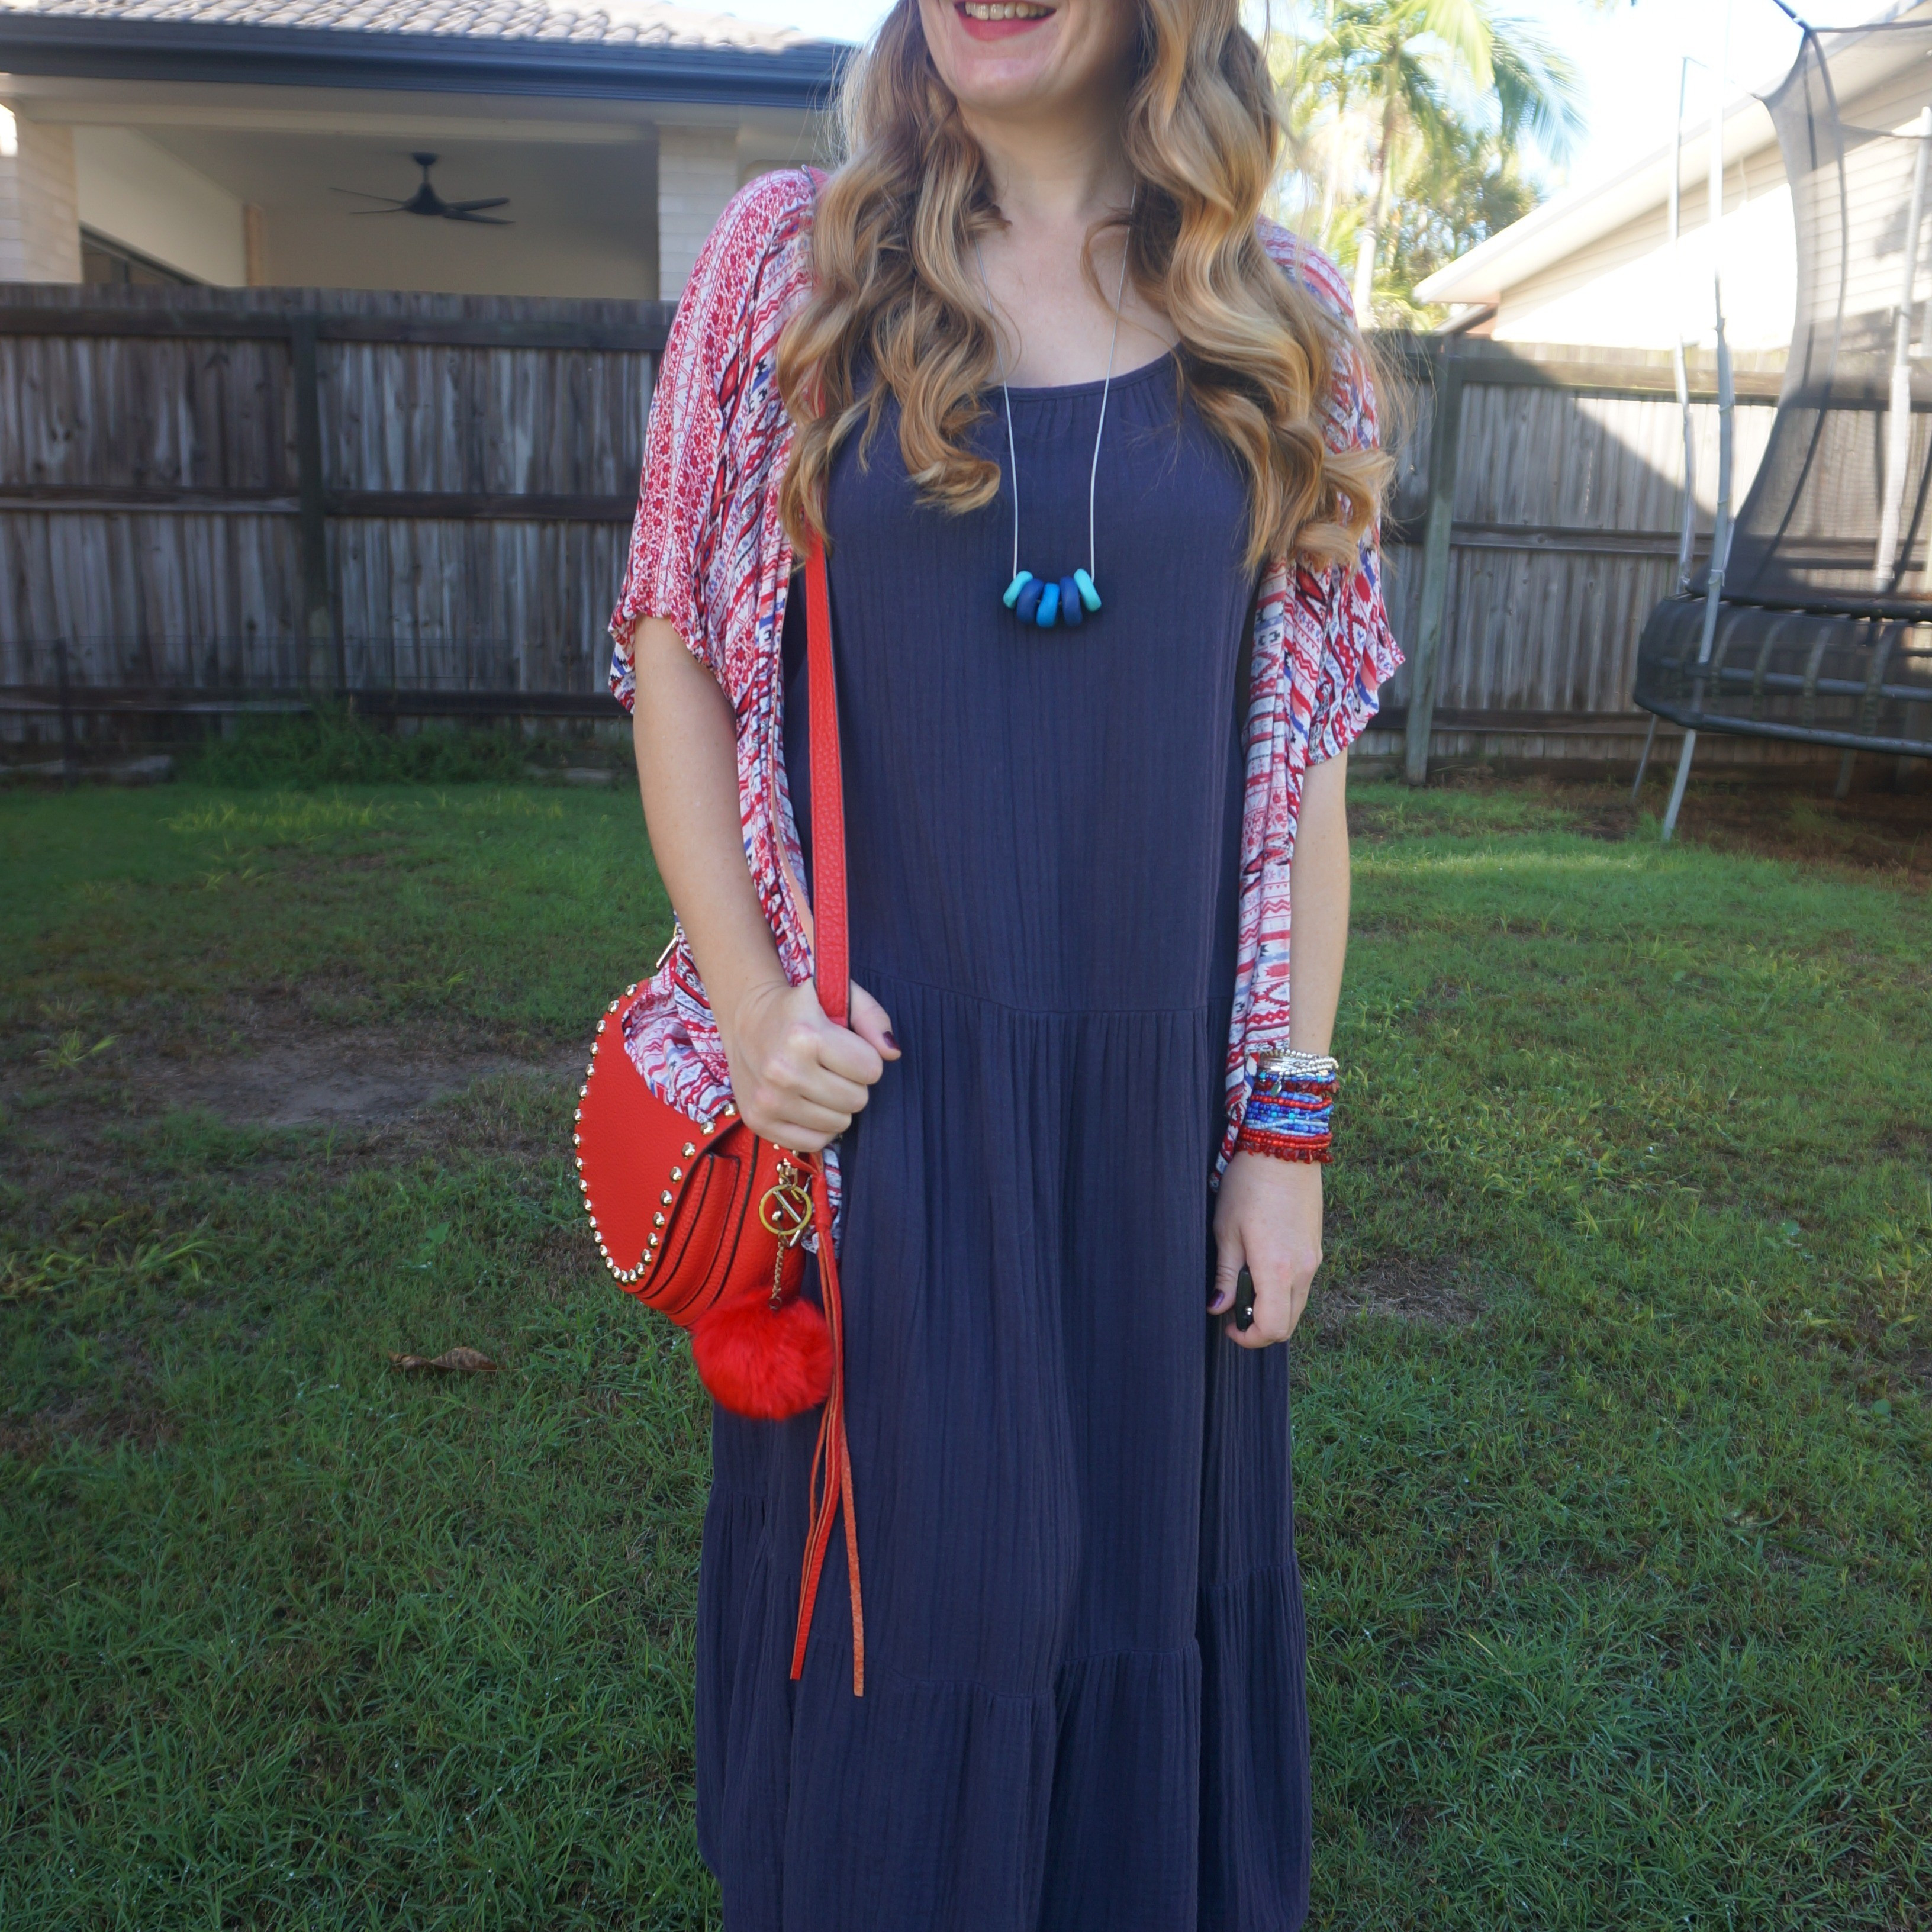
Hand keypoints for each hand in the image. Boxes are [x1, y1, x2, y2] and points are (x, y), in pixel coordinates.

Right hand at [719, 974, 899, 1152]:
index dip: (865, 1058)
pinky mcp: (758, 1121)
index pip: (871, 1070)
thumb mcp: (838, 995)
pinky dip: (818, 1126)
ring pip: (839, 1124)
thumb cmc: (799, 1009)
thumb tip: (892, 1052)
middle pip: (857, 1100)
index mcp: (804, 1035)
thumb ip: (873, 1018)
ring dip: (836, 1105)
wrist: (746, 1018)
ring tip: (817, 1081)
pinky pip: (814, 1142)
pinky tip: (806, 1101)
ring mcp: (768, 1100)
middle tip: (831, 1066)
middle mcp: (783, 1071)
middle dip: (852, 1083)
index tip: (846, 1048)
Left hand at [1210, 1152, 1322, 1348]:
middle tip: (1234, 1308)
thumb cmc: (1248, 1185)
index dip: (1248, 1337)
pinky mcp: (1316, 1247)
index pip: (1272, 1328)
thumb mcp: (1226, 1231)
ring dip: (1273, 1307)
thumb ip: (1224, 1275)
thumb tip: (1218, 1308)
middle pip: (1288, 1324)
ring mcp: (1315, 1259)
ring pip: (1297, 1305)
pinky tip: (1261, 1266)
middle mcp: (1304, 1270)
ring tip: (1245, 1283)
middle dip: (1261, 1327)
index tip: (1228, 1325)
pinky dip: (1283, 1289)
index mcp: (1278, 1269)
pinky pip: (1303, 1284)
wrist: (1284, 1148)